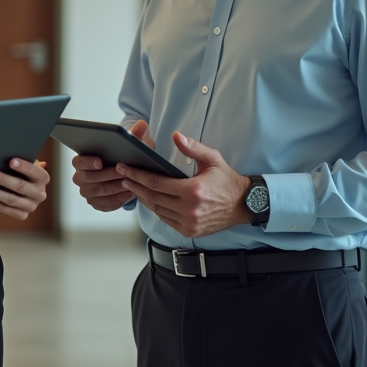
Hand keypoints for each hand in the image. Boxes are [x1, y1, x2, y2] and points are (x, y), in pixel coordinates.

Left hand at [0, 158, 49, 220]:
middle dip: (3, 180)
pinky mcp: (22, 215)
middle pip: (20, 186)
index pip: (34, 171)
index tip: (10, 161)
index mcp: (43, 178)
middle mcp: (40, 193)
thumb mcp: (22, 165)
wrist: (21, 190)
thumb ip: (18, 161)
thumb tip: (5, 153)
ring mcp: (32, 206)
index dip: (23, 166)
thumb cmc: (20, 172)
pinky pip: (6, 210)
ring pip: (11, 200)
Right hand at [71, 120, 153, 211]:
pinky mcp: (96, 204)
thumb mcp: (130, 144)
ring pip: (100, 192)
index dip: (88, 162)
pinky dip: (118, 199)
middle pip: (90, 178)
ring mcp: (87, 192)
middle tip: (123, 173)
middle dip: (108, 175)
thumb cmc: (124, 155)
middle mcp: (80, 178)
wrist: (126, 172)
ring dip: (115, 187)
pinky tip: (129, 193)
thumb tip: (142, 124)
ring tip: (129, 183)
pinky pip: (106, 204)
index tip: (100, 161)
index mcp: (81, 161)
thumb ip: (135, 133)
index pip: (78, 162)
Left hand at [117, 131, 250, 237]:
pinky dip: (155, 209)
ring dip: (143, 198)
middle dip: (135, 185)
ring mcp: (189, 222)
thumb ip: (193, 147)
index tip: (125, 169)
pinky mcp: (190, 231)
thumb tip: (176, 136)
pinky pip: (166, 219)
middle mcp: (190, 209)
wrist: (244, 205)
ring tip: (132, 186)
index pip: (157, 183)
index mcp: (193, 190)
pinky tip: (149, 199)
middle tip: (123, 176)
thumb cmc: (227, 181)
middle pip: (153, 197)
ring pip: (157, 210)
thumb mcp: (213, 159)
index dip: (137, 175)